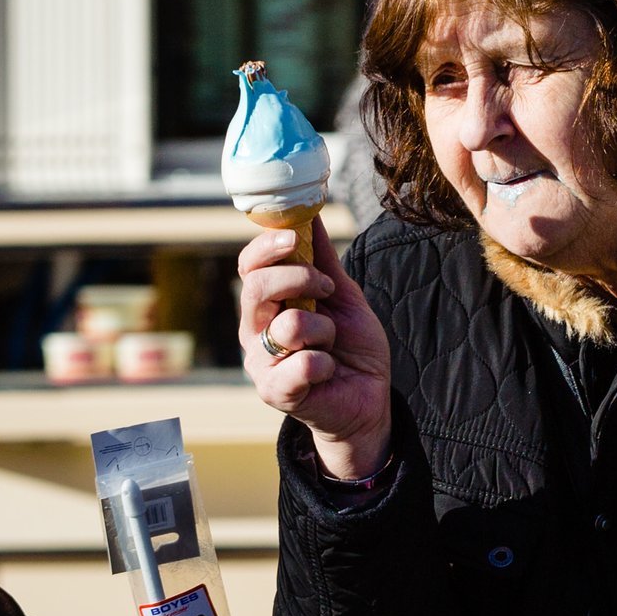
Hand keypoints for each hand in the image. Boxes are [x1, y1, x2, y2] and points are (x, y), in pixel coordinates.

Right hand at [238, 220, 393, 479]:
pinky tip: (328, 371)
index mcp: (266, 304)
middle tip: (327, 289)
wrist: (368, 399)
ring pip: (288, 326)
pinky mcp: (275, 392)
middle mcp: (254, 331)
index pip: (249, 266)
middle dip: (300, 278)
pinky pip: (304, 363)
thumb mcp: (344, 296)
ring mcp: (260, 363)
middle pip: (256, 287)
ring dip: (324, 330)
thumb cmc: (351, 347)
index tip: (293, 237)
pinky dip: (327, 363)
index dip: (266, 247)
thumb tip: (311, 216)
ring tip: (331, 344)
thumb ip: (324, 260)